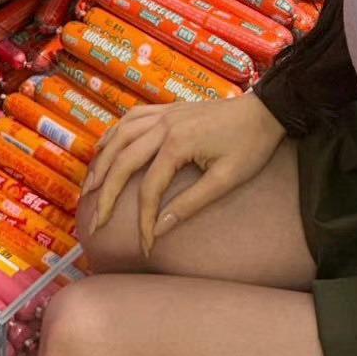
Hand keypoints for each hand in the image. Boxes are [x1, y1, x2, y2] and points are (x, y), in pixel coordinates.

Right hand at [84, 92, 285, 255]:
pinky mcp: (169, 109)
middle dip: (106, 193)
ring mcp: (165, 114)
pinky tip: (106, 148)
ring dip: (102, 161)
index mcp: (178, 143)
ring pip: (120, 135)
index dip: (144, 221)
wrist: (266, 111)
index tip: (145, 247)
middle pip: (123, 160)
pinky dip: (114, 134)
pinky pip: (132, 118)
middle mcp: (164, 125)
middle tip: (94, 221)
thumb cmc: (250, 146)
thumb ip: (191, 204)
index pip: (150, 188)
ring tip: (90, 187)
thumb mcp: (226, 180)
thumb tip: (161, 228)